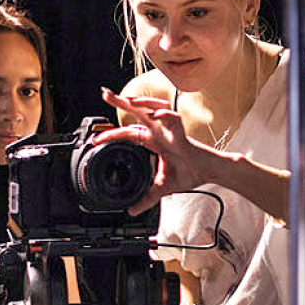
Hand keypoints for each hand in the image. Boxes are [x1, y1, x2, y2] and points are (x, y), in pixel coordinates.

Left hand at [96, 88, 210, 213]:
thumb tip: (132, 210)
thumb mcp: (162, 187)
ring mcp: (171, 130)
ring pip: (154, 108)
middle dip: (121, 102)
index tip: (95, 140)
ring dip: (141, 103)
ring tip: (127, 100)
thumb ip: (146, 198)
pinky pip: (173, 118)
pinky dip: (164, 115)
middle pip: (138, 112)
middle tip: (105, 94)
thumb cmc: (190, 173)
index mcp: (154, 141)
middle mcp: (160, 132)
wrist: (209, 172)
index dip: (111, 135)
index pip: (128, 133)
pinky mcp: (182, 133)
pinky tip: (155, 114)